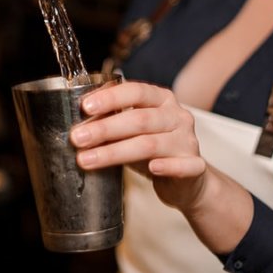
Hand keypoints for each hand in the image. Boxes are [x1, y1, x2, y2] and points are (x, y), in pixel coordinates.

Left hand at [72, 81, 253, 252]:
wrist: (186, 181)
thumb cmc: (153, 150)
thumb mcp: (134, 130)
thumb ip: (114, 119)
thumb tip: (77, 117)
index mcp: (162, 100)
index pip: (137, 91)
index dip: (111, 97)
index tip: (85, 107)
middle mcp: (178, 116)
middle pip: (139, 119)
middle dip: (104, 128)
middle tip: (77, 138)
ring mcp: (188, 141)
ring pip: (150, 144)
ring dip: (115, 152)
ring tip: (87, 160)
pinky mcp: (195, 166)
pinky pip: (182, 166)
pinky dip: (166, 166)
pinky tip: (151, 168)